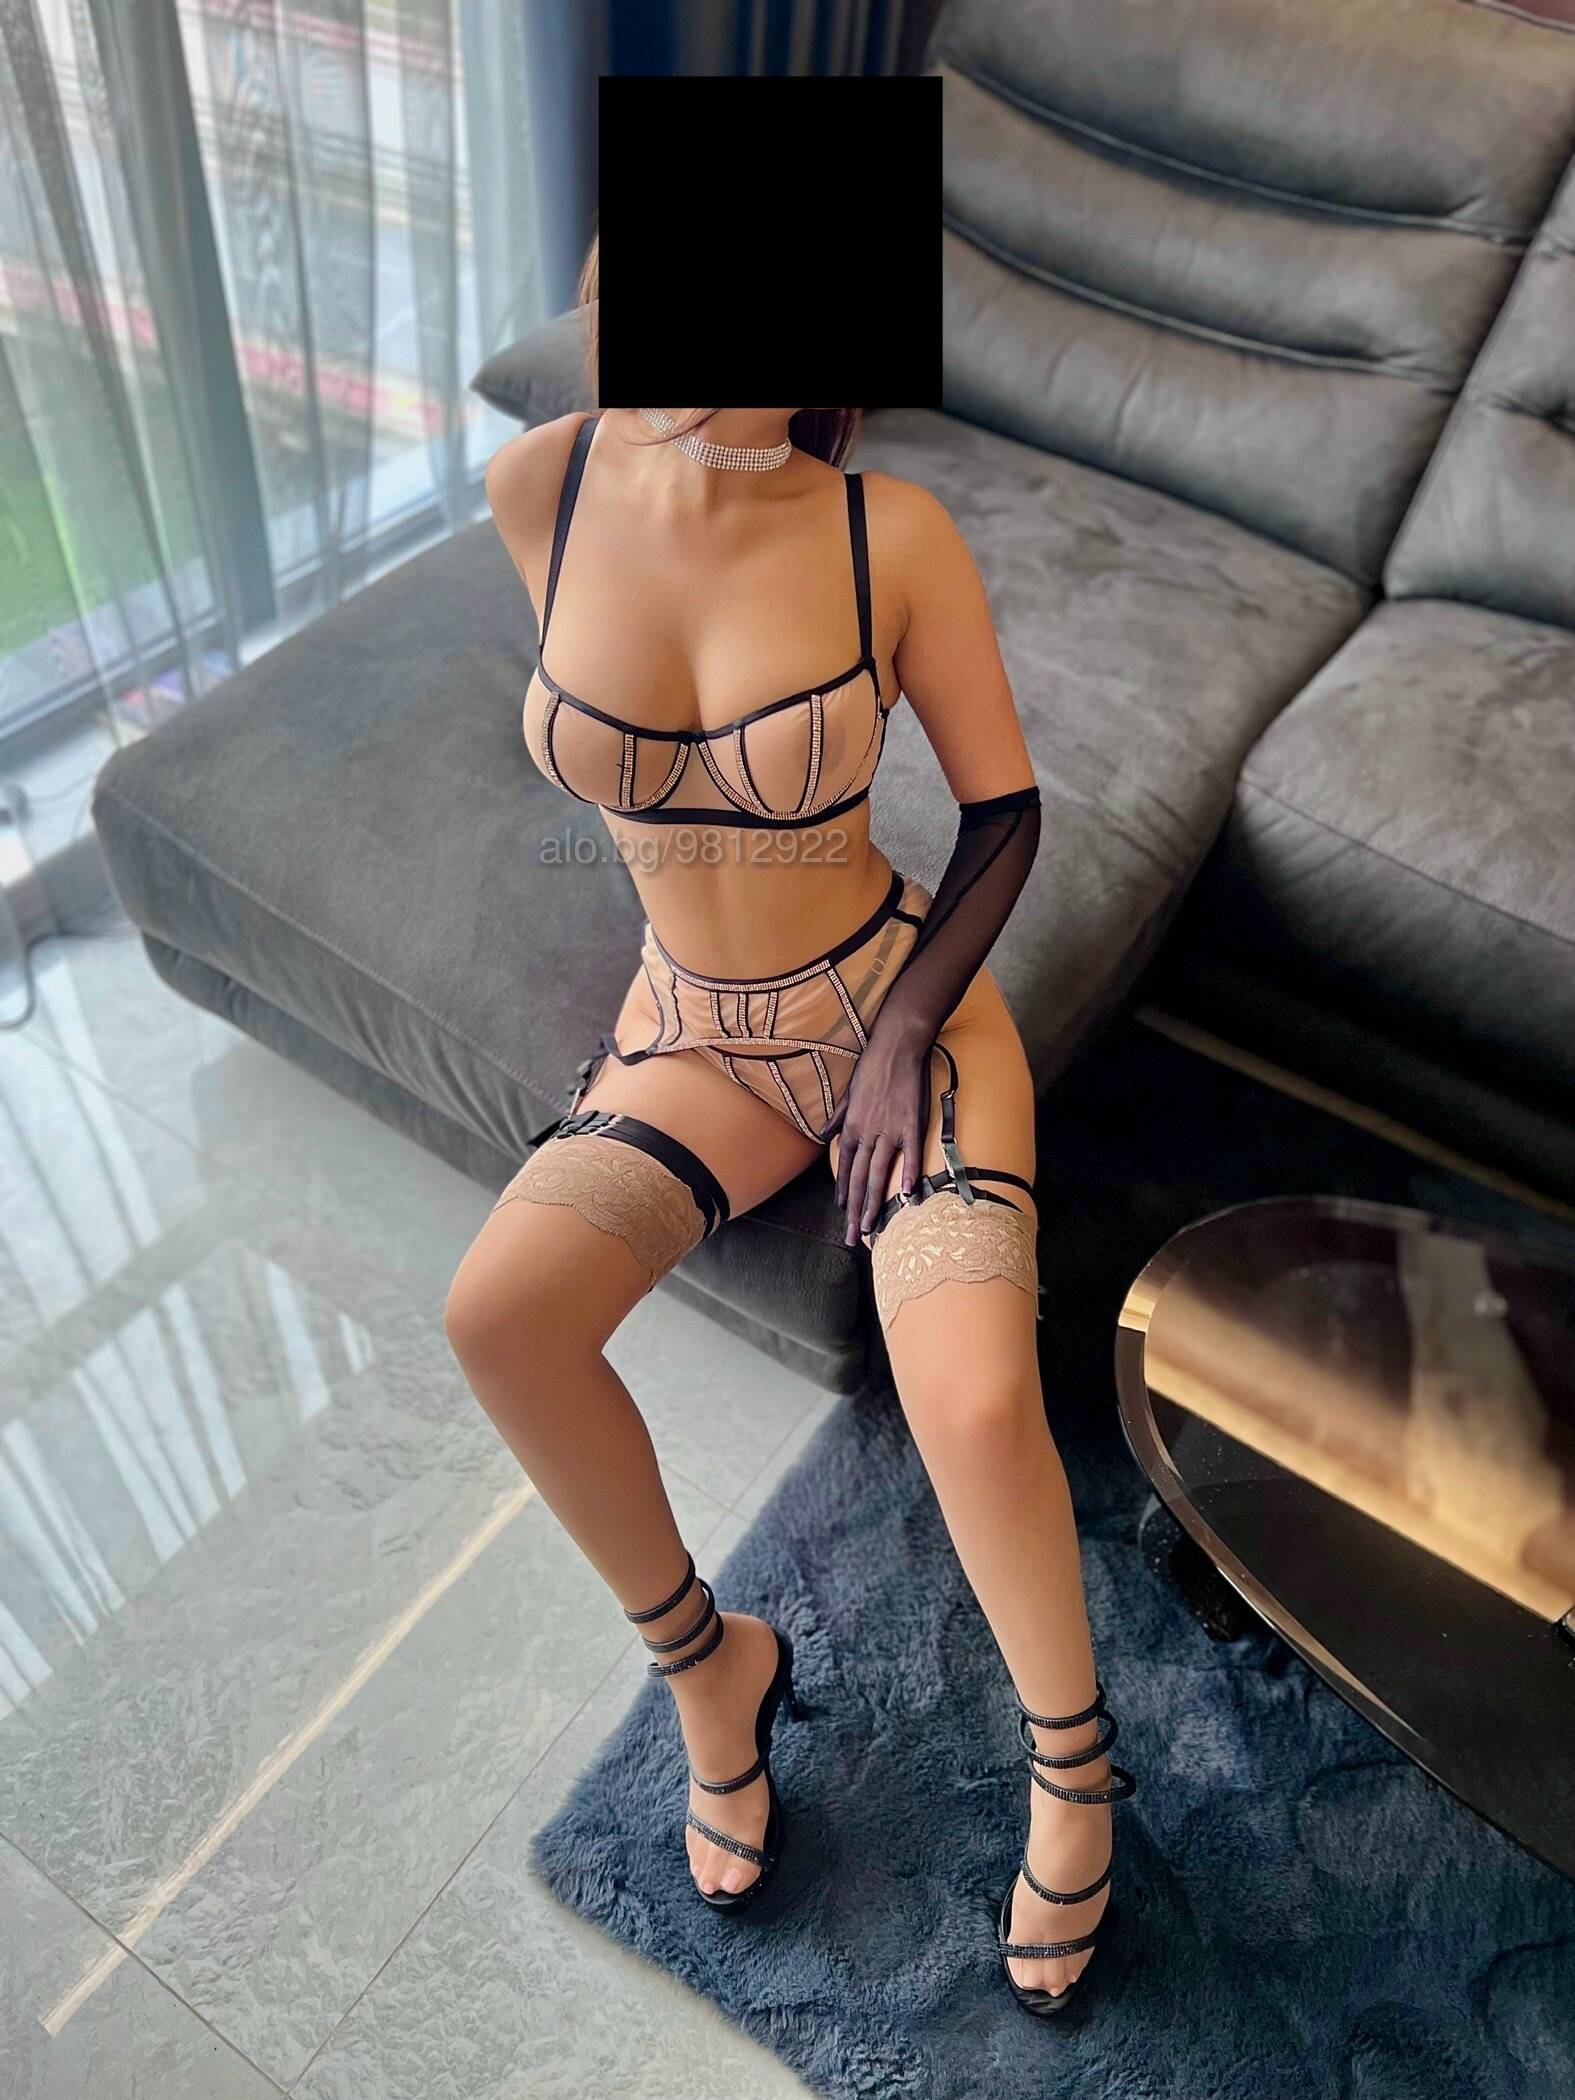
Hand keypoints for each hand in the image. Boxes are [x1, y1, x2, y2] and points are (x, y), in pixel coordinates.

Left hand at [824, 1021, 932, 1246]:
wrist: (896, 1045)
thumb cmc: (872, 1066)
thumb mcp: (848, 1093)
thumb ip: (836, 1117)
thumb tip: (823, 1134)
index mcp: (851, 1126)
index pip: (845, 1167)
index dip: (844, 1191)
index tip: (843, 1211)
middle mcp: (867, 1132)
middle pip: (859, 1178)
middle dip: (855, 1210)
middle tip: (853, 1236)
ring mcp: (890, 1129)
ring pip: (879, 1173)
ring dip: (874, 1203)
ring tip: (872, 1228)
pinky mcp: (912, 1123)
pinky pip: (910, 1154)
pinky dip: (908, 1174)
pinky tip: (907, 1196)